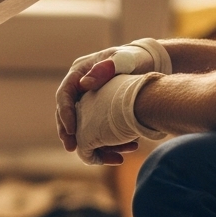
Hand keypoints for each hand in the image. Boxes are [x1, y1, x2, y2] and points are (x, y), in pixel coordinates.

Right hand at [55, 39, 170, 161]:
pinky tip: (119, 153)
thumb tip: (84, 84)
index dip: (65, 112)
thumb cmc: (136, 58)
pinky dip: (106, 143)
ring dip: (88, 143)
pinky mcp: (100, 112)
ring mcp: (89, 100)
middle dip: (68, 132)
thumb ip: (106, 68)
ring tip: (99, 157)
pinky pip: (97, 129)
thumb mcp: (124, 60)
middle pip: (67, 112)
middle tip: (72, 148)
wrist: (151, 63)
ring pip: (81, 125)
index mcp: (80, 72)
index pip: (64, 93)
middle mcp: (80, 87)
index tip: (71, 130)